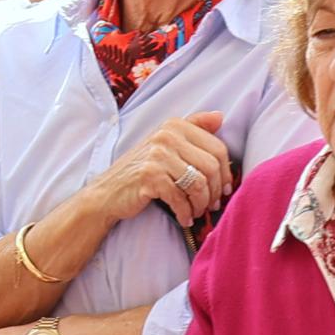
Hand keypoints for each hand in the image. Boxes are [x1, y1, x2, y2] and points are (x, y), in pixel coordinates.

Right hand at [96, 111, 235, 233]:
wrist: (108, 192)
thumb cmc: (142, 169)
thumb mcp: (166, 143)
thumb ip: (193, 127)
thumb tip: (220, 116)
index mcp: (175, 126)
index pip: (217, 148)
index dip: (226, 173)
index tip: (224, 189)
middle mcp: (166, 136)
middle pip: (211, 166)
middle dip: (215, 191)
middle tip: (212, 205)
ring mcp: (157, 155)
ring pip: (199, 184)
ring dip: (201, 204)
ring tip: (197, 212)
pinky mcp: (149, 176)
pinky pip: (181, 198)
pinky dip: (186, 213)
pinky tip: (184, 219)